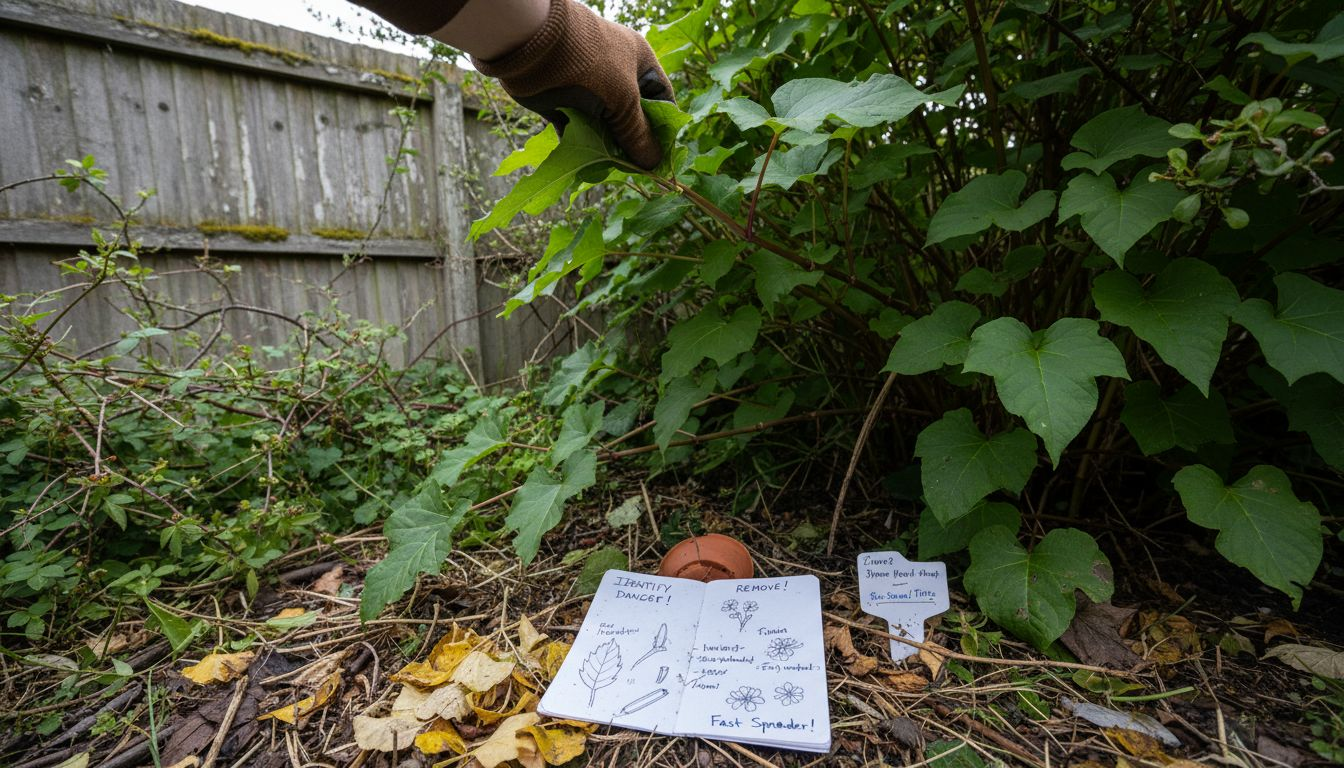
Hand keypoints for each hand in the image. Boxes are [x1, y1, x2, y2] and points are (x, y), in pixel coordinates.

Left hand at [473, 0, 675, 169]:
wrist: (532, 47)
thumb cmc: (589, 63)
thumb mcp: (624, 100)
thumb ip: (638, 134)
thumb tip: (654, 164)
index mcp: (638, 62)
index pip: (661, 99)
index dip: (664, 128)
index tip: (663, 157)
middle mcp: (615, 74)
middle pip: (631, 116)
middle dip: (633, 142)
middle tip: (638, 169)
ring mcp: (588, 89)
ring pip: (605, 126)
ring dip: (608, 148)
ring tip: (614, 170)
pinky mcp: (564, 103)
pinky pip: (579, 131)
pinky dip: (583, 147)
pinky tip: (590, 167)